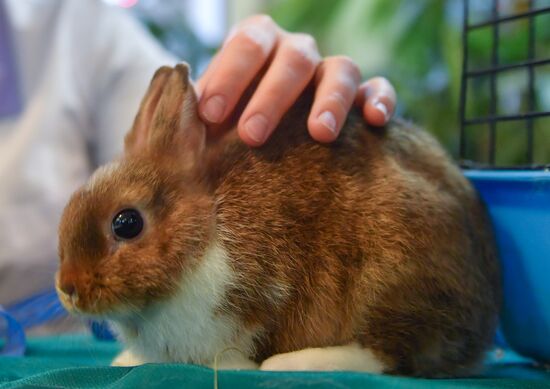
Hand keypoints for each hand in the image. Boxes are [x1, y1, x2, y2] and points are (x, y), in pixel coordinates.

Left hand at [196, 15, 395, 146]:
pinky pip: (379, 87)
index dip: (229, 77)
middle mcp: (296, 51)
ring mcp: (331, 70)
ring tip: (319, 134)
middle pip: (292, 60)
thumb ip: (202, 113)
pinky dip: (381, 99)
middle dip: (271, 97)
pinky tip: (374, 121)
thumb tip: (177, 130)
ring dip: (330, 100)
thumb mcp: (214, 111)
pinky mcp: (362, 93)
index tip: (210, 115)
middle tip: (251, 137)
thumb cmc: (233, 118)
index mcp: (258, 43)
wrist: (267, 124)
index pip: (246, 46)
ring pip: (342, 69)